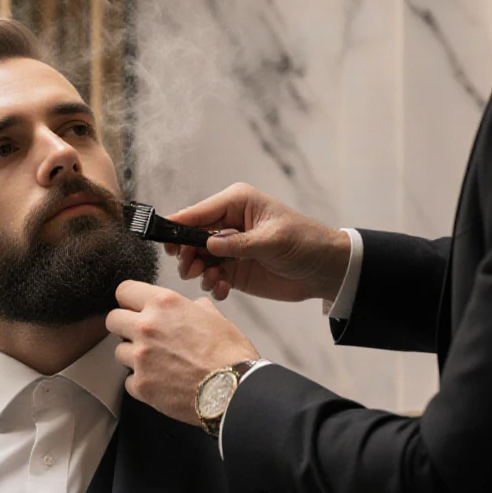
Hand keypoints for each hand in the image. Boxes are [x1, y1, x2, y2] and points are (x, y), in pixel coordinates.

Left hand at [107, 281, 258, 425]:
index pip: (124, 291)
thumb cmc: (230, 354)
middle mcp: (146, 327)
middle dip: (124, 327)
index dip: (130, 300)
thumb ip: (194, 308)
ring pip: (118, 352)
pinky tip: (160, 382)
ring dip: (133, 356)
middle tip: (140, 336)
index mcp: (164, 304)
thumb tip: (191, 308)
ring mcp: (140, 357)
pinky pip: (128, 381)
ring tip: (157, 363)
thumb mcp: (215, 317)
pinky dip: (141, 382)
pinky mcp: (141, 385)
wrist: (233, 389)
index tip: (134, 308)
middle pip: (112, 320)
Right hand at [164, 183, 349, 302]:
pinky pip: (211, 277)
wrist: (326, 270)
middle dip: (187, 255)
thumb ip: (238, 243)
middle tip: (192, 270)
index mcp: (236, 203)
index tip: (164, 243)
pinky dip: (213, 285)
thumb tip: (208, 245)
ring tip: (213, 281)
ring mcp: (230, 248)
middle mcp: (228, 223)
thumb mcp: (272, 241)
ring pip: (197, 259)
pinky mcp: (234, 269)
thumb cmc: (305, 243)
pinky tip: (223, 289)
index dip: (178, 226)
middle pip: (191, 237)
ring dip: (199, 272)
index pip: (198, 212)